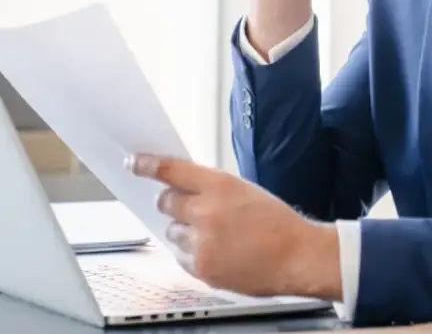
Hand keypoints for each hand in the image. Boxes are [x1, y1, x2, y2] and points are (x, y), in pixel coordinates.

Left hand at [127, 154, 341, 300]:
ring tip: (214, 236)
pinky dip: (192, 254)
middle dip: (171, 202)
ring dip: (185, 231)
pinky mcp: (202, 268)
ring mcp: (201, 243)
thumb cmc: (278, 224)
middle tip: (186, 207)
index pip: (172, 170)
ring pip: (172, 231)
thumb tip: (184, 188)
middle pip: (165, 202)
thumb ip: (212, 189)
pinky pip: (181, 257)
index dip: (147, 165)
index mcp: (219, 186)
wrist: (297, 257)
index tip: (133, 163)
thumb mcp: (245, 191)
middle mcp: (206, 212)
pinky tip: (217, 252)